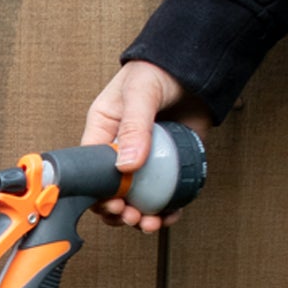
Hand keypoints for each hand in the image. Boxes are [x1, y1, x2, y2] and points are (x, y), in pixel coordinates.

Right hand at [81, 60, 212, 231]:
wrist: (195, 64)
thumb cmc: (157, 69)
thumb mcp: (139, 94)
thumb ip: (133, 127)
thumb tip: (127, 164)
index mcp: (102, 133)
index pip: (91, 171)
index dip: (99, 194)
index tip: (113, 206)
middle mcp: (121, 149)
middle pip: (113, 191)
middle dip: (120, 211)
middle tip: (132, 217)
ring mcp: (147, 158)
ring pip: (138, 197)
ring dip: (143, 215)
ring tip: (152, 223)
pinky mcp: (172, 162)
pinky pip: (167, 191)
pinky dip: (169, 207)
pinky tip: (171, 214)